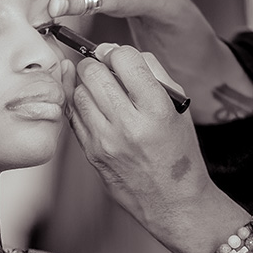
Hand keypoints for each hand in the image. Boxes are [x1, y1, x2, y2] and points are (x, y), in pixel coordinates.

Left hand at [67, 45, 225, 245]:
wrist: (174, 201)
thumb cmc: (178, 151)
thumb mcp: (178, 106)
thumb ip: (151, 71)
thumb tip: (113, 51)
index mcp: (157, 109)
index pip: (124, 57)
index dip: (119, 53)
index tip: (122, 61)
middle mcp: (129, 125)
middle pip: (93, 71)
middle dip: (97, 65)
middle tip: (106, 72)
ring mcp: (106, 141)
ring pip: (78, 92)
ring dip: (87, 85)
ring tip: (103, 94)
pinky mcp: (91, 154)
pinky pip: (73, 115)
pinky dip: (81, 105)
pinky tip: (94, 107)